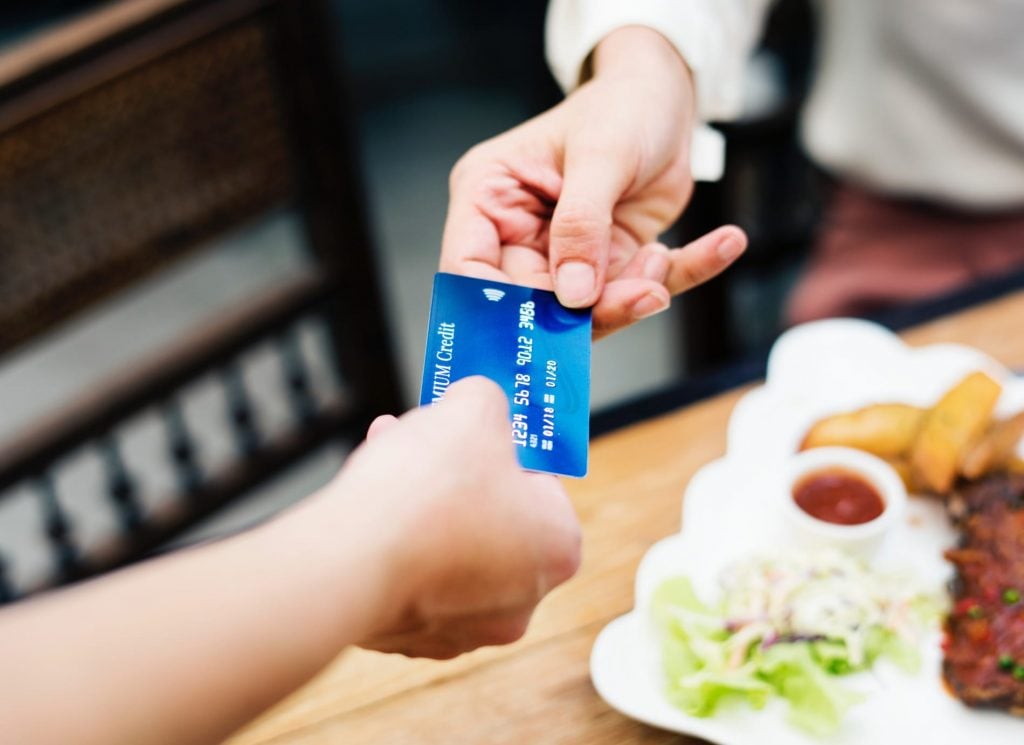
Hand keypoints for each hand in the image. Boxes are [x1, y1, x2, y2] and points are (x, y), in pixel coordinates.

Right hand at [304, 377, 580, 658]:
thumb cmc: (426, 489)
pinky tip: (371, 509)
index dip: (506, 451)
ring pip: (448, 547)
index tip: (478, 434)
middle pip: (493, 517)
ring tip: (387, 456)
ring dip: (422, 503)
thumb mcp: (474, 407)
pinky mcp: (414, 639)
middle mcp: (522, 600)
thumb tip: (479, 403)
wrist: (351, 559)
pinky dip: (395, 545)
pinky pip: (410, 578)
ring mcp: (466, 628)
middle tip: (428, 439)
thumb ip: (487, 399)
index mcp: (558, 547)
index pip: (543, 486)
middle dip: (457, 473)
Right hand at [442, 27, 745, 337]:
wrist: (666, 97)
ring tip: (664, 262)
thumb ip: (582, 225)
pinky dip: (686, 271)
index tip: (544, 325)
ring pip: (589, 308)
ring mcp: (567, 254)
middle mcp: (521, 234)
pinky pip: (643, 285)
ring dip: (636, 295)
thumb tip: (573, 294)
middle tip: (640, 296)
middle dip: (589, 309)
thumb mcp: (600, 155)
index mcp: (490, 198)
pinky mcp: (613, 262)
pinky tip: (725, 244)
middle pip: (535, 303)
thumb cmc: (619, 105)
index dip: (499, 308)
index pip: (471, 270)